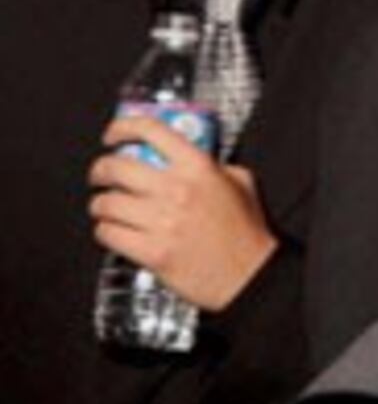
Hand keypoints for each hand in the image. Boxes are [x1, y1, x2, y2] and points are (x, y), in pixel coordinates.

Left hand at [90, 114, 276, 311]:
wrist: (250, 275)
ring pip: (105, 203)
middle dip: (100, 171)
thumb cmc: (246, 234)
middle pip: (115, 166)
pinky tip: (116, 231)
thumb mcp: (241, 184)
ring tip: (108, 208)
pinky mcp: (151, 251)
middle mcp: (177, 190)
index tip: (114, 136)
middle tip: (102, 176)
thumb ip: (215, 167)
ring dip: (101, 205)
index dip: (123, 128)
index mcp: (198, 168)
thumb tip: (186, 160)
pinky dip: (106, 231)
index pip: (151, 131)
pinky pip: (108, 233)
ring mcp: (162, 222)